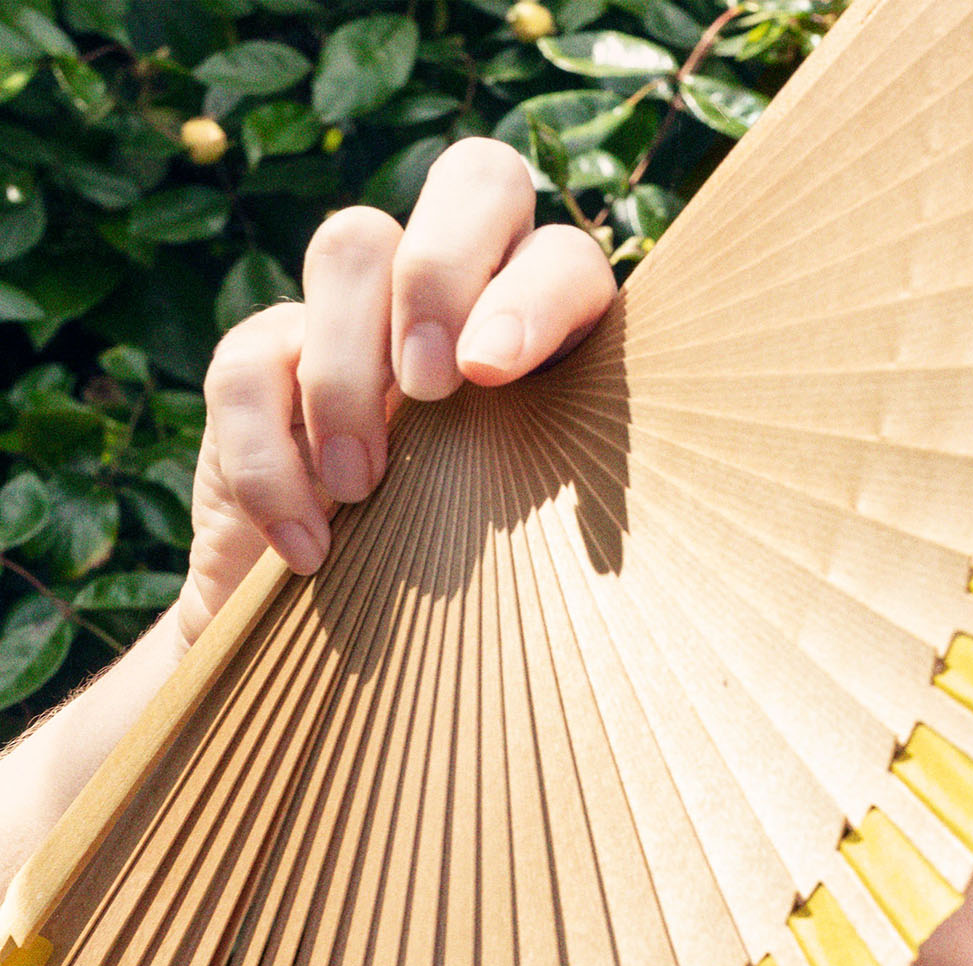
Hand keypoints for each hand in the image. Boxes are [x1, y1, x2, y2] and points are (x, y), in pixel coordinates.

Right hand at [177, 140, 616, 648]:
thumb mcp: (526, 561)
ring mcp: (356, 314)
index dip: (533, 292)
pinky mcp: (262, 361)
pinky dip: (274, 462)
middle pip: (475, 180)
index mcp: (544, 335)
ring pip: (353, 243)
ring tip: (361, 489)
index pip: (563, 255)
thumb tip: (598, 534)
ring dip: (353, 368)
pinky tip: (308, 548)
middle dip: (444, 273)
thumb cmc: (466, 606)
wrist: (342, 658)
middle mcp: (460, 298)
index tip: (492, 375)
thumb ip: (553, 507)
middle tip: (431, 389)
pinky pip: (253, 362)